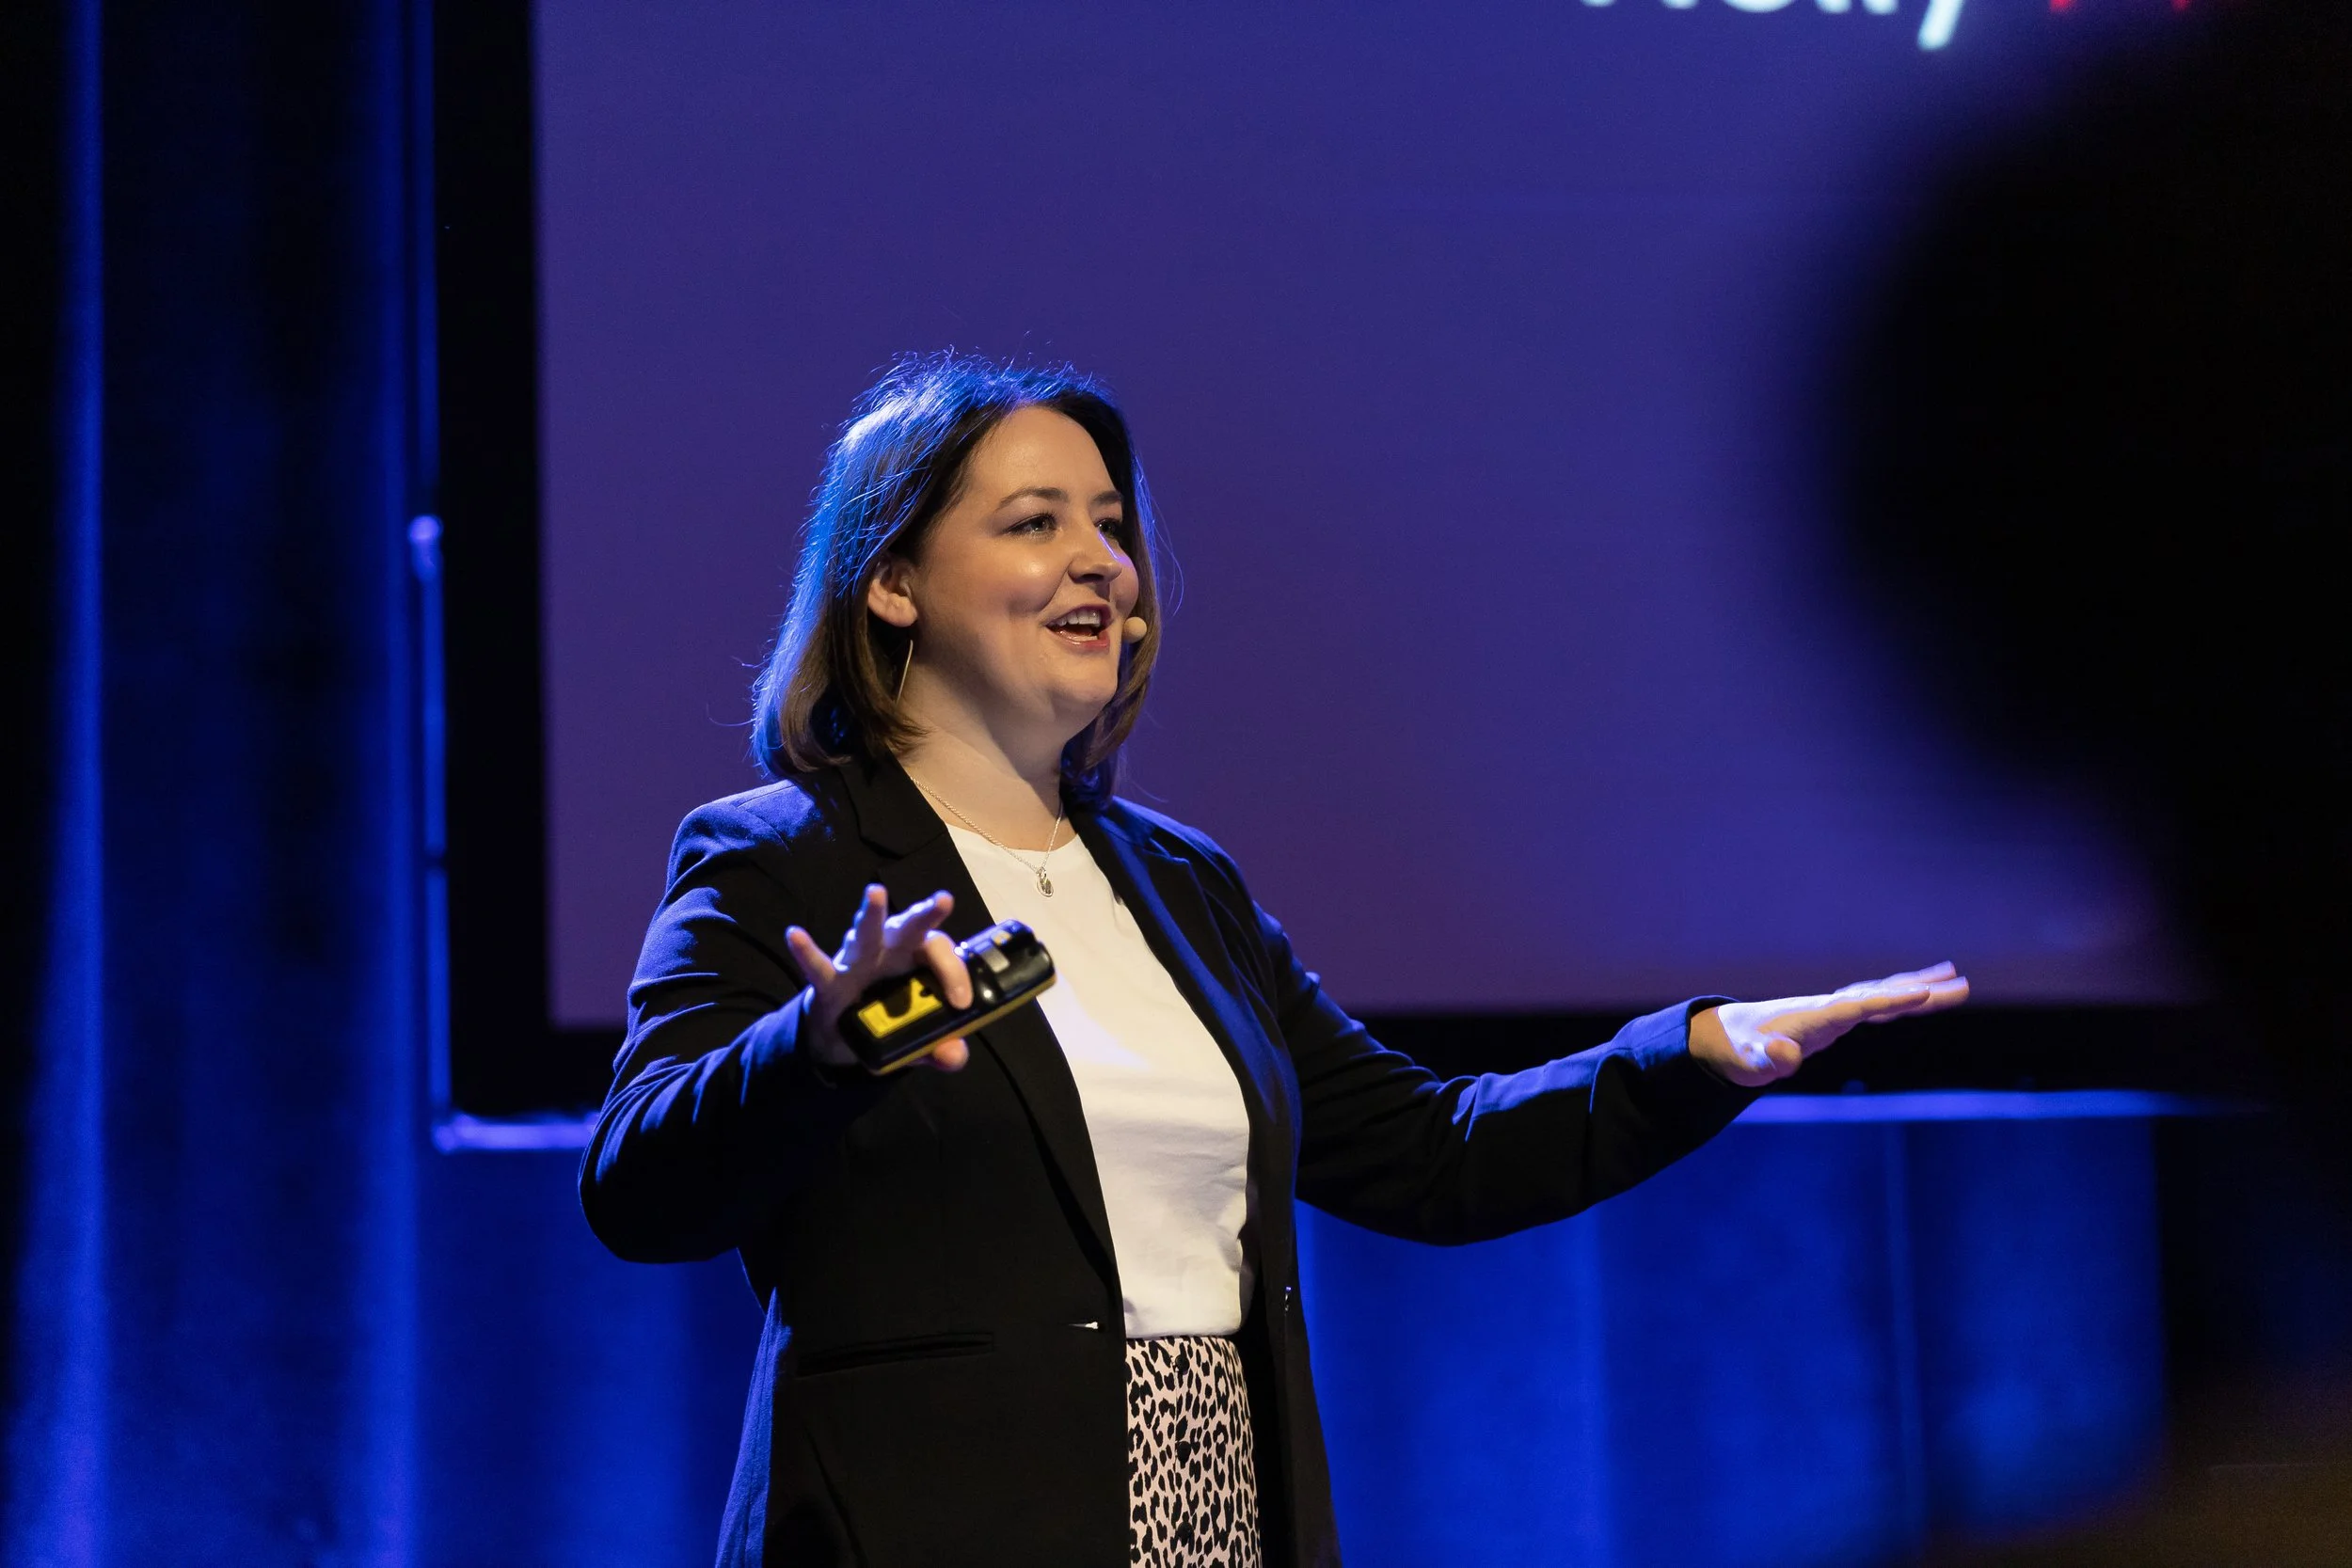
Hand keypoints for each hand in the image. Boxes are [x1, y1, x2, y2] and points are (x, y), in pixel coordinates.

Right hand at [785, 886, 973, 1074]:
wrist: (843, 1037)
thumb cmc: (889, 1022)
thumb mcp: (920, 1041)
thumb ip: (940, 1048)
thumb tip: (954, 1057)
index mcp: (917, 960)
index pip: (939, 952)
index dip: (954, 972)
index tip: (961, 1003)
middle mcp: (890, 952)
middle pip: (910, 928)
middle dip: (926, 914)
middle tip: (944, 901)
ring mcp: (858, 963)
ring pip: (867, 935)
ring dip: (871, 914)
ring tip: (875, 893)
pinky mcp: (829, 983)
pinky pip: (818, 967)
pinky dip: (806, 952)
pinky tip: (795, 935)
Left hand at [1688, 962, 1970, 1088]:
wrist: (1729, 1037)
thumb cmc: (1742, 1052)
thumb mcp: (1752, 1062)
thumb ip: (1769, 1059)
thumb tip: (1785, 1056)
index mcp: (1816, 1016)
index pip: (1860, 1006)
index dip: (1890, 999)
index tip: (1923, 992)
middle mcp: (1831, 1006)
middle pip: (1883, 995)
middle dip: (1921, 991)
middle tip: (1962, 984)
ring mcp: (1836, 1008)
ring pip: (1885, 995)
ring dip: (1920, 989)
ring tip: (1959, 981)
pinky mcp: (1839, 1016)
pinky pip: (1879, 1004)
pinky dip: (1903, 998)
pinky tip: (1925, 996)